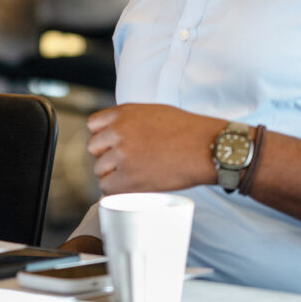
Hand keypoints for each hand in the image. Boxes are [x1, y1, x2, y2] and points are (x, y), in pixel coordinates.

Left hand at [85, 103, 224, 194]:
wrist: (207, 148)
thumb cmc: (187, 130)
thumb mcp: (153, 112)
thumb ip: (129, 120)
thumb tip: (113, 132)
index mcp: (123, 113)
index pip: (93, 125)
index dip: (104, 136)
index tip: (114, 143)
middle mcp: (118, 132)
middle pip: (93, 148)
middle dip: (107, 155)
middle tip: (127, 161)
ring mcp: (122, 155)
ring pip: (99, 170)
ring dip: (112, 174)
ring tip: (134, 174)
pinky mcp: (129, 178)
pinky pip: (107, 188)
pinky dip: (117, 190)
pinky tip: (131, 186)